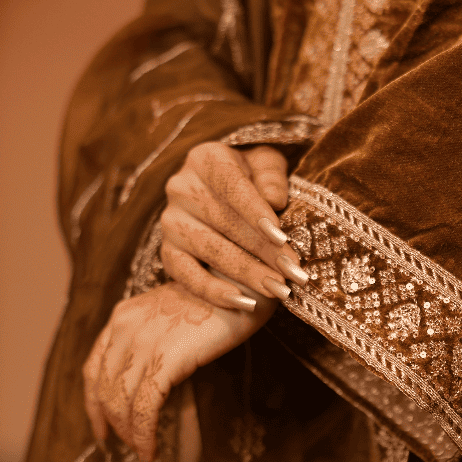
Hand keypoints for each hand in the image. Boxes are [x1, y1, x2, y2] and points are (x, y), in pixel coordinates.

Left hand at [83, 282, 275, 460]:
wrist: (242, 284)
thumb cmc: (218, 301)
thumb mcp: (173, 315)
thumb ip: (153, 341)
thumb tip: (151, 384)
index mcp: (123, 315)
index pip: (93, 368)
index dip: (93, 403)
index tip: (101, 427)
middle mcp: (124, 327)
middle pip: (104, 389)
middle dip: (113, 423)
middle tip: (128, 446)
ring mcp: (143, 342)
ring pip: (121, 402)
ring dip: (130, 434)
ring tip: (144, 451)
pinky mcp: (165, 358)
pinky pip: (145, 407)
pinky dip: (144, 434)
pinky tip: (151, 449)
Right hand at [160, 142, 307, 309]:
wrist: (220, 194)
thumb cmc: (253, 175)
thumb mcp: (267, 164)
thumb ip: (272, 175)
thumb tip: (275, 200)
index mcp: (206, 159)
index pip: (232, 185)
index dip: (256, 212)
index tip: (283, 238)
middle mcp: (181, 187)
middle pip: (225, 222)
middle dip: (264, 251)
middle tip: (295, 273)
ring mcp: (171, 221)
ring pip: (210, 250)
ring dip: (248, 274)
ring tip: (280, 290)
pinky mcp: (167, 251)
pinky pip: (187, 275)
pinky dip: (216, 292)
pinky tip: (247, 303)